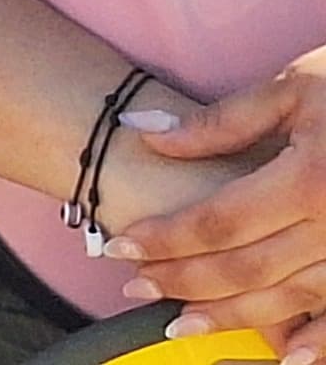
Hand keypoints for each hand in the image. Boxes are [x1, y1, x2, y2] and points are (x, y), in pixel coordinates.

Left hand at [116, 52, 325, 361]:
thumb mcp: (294, 88)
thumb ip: (223, 122)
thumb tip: (150, 135)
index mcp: (310, 180)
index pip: (218, 222)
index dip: (165, 238)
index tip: (120, 246)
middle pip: (246, 268)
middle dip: (184, 281)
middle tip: (134, 287)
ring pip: (289, 298)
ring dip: (234, 316)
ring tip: (183, 324)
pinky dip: (319, 340)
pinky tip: (287, 357)